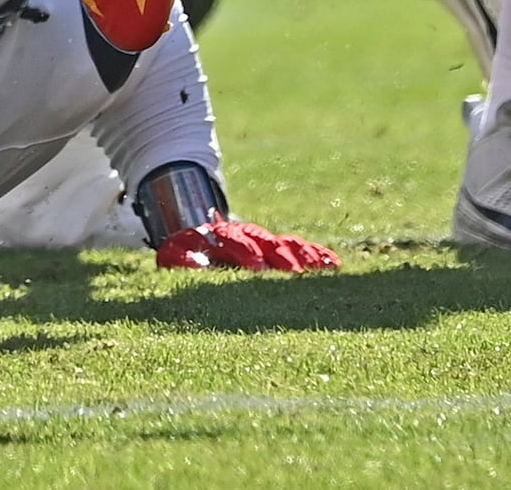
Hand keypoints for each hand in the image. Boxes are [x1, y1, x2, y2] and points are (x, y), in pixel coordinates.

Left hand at [156, 218, 338, 271]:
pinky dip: (317, 256)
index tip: (256, 267)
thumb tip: (194, 263)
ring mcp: (267, 243)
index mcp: (222, 237)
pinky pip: (301, 250)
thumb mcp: (177, 255)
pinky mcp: (282, 251)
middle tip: (293, 273)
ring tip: (319, 270)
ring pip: (287, 245)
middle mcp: (249, 237)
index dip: (246, 252)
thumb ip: (181, 258)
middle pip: (267, 244)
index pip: (236, 241)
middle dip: (280, 258)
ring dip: (302, 257)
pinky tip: (333, 265)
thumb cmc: (190, 254)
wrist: (202, 238)